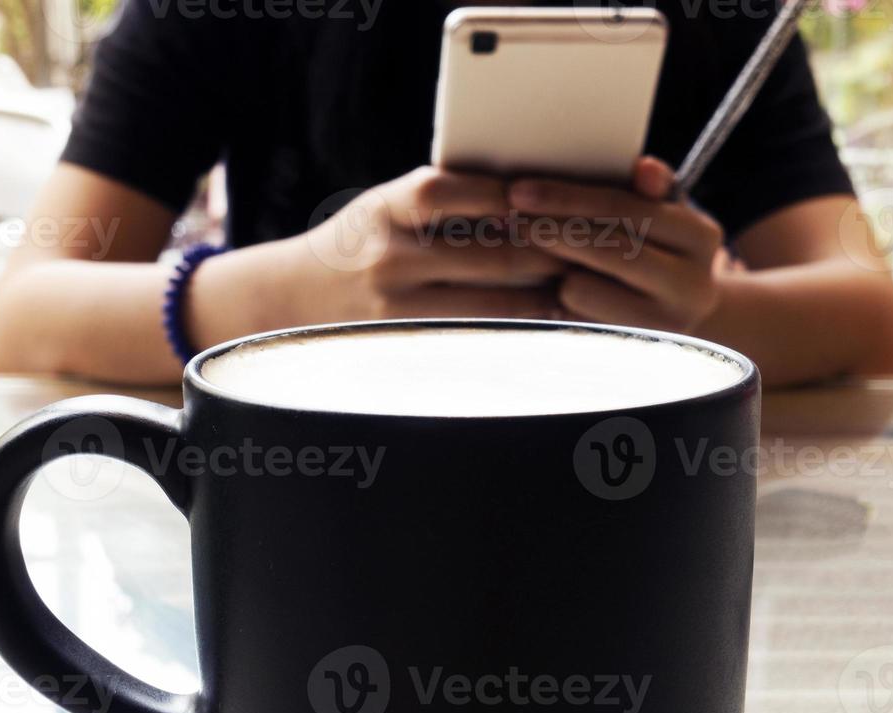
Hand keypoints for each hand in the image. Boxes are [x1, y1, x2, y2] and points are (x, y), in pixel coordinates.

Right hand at [287, 166, 563, 323]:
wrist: (293, 298)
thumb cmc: (358, 243)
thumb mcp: (386, 205)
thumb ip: (442, 198)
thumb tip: (526, 194)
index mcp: (387, 207)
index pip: (457, 190)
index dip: (515, 194)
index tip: (561, 196)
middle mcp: (391, 256)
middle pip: (493, 252)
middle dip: (551, 248)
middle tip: (598, 246)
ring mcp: (400, 306)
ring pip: (495, 303)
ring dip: (547, 295)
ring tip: (586, 287)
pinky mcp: (409, 342)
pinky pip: (478, 336)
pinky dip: (518, 329)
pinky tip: (548, 324)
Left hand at [506, 157, 723, 331]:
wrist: (681, 316)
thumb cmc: (658, 250)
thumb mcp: (662, 215)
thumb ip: (648, 189)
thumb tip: (643, 168)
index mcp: (700, 237)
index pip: (626, 208)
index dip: (568, 198)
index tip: (519, 192)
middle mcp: (692, 286)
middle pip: (606, 250)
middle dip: (551, 232)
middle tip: (509, 222)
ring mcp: (665, 326)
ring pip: (582, 290)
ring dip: (558, 277)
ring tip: (556, 270)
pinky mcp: (632, 352)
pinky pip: (572, 323)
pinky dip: (559, 308)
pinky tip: (557, 299)